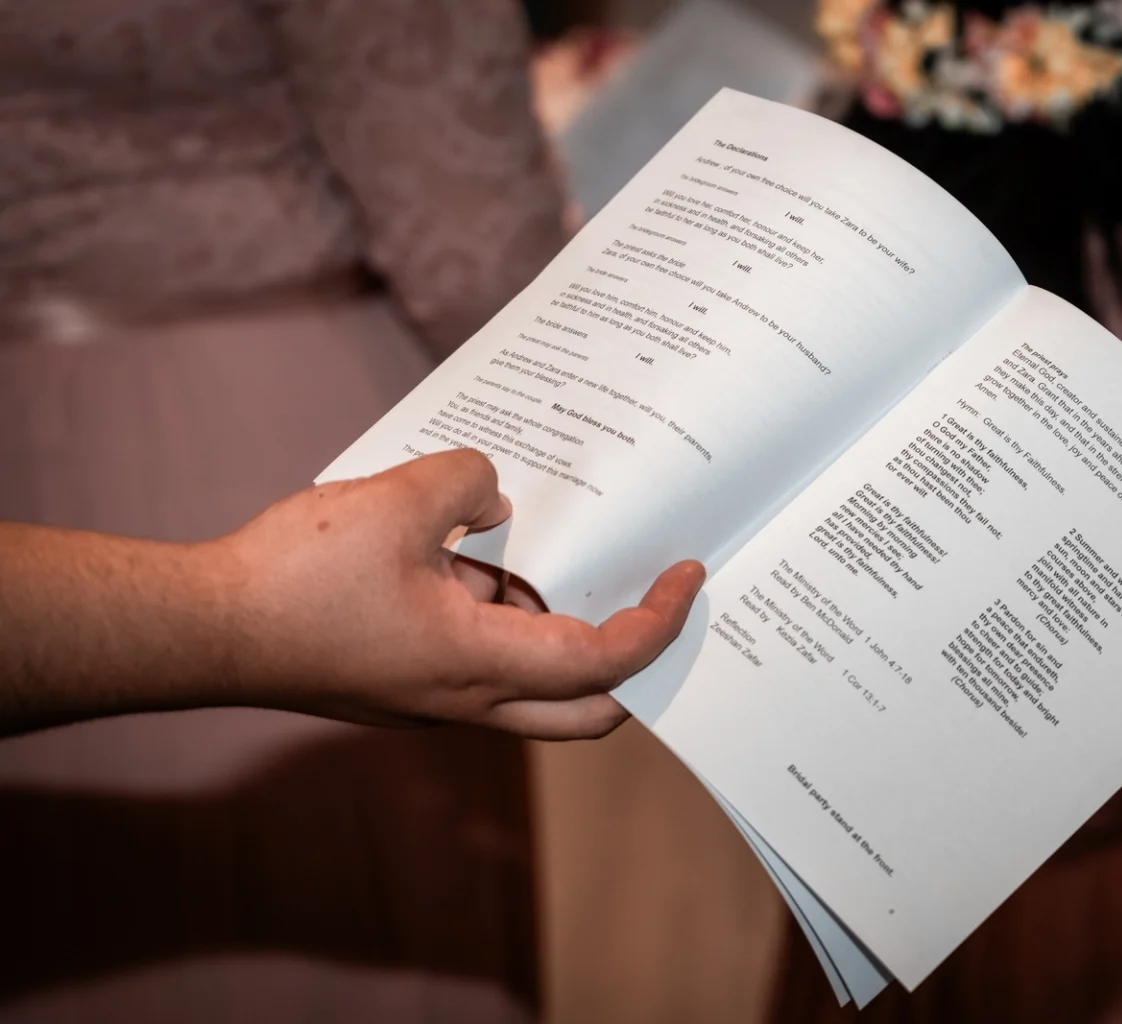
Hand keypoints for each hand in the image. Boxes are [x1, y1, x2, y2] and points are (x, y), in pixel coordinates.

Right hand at [217, 449, 702, 738]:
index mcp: (479, 668)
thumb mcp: (397, 501)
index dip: (658, 622)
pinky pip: (479, 654)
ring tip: (564, 539)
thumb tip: (495, 497)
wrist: (201, 630)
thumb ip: (468, 483)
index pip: (605, 662)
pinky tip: (483, 545)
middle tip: (652, 594)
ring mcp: (435, 697)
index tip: (689, 576)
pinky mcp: (405, 680)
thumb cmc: (292, 580)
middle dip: (632, 656)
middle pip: (586, 705)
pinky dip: (501, 609)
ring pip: (530, 676)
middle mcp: (467, 700)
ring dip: (552, 617)